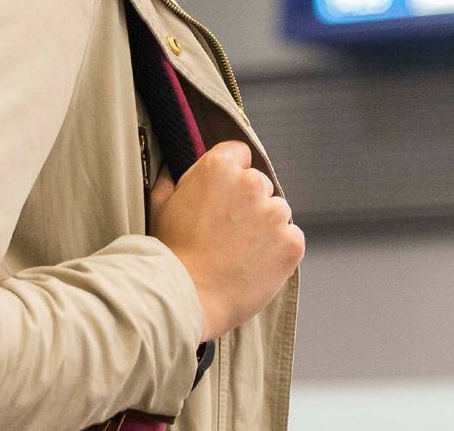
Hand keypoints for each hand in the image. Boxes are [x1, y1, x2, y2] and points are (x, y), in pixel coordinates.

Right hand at [149, 141, 303, 339]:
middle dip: (248, 204)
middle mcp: (252, 184)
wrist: (187, 299)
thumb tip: (174, 169)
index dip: (231, 175)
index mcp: (219, 168)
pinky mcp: (292, 242)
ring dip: (265, 227)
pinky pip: (292, 239)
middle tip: (228, 232)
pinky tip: (256, 265)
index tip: (224, 195)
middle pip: (260, 185)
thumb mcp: (161, 207)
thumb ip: (173, 180)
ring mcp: (275, 213)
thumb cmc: (170, 255)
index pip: (239, 153)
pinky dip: (279, 250)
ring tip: (240, 254)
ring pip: (277, 212)